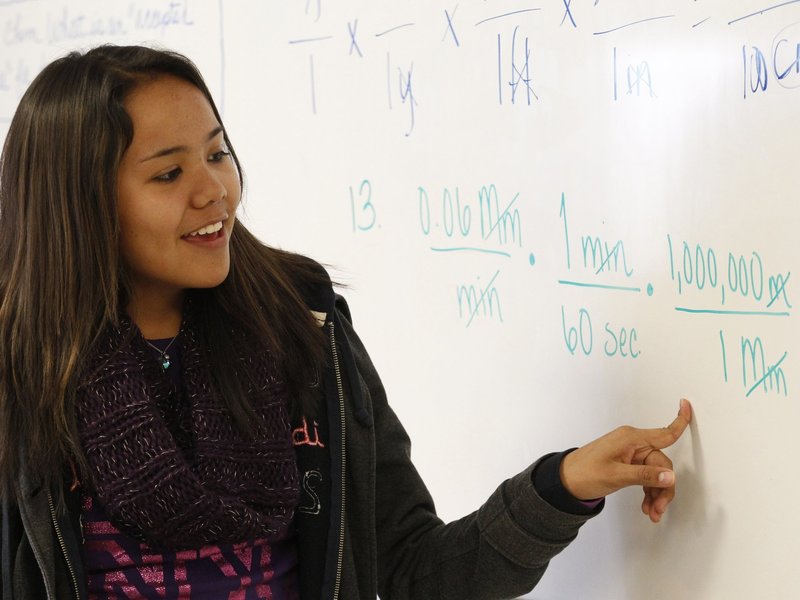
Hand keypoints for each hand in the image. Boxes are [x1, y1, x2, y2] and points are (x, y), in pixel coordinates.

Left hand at [560, 399, 691, 522]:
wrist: (566, 481)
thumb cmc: (585, 473)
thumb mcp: (616, 475)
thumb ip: (644, 476)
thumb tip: (670, 476)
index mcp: (631, 439)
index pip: (663, 433)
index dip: (679, 420)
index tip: (688, 405)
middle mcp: (633, 444)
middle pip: (662, 464)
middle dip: (664, 487)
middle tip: (659, 509)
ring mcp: (630, 454)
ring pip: (656, 473)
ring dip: (657, 493)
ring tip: (652, 512)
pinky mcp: (627, 464)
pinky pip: (646, 476)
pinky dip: (649, 491)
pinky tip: (647, 506)